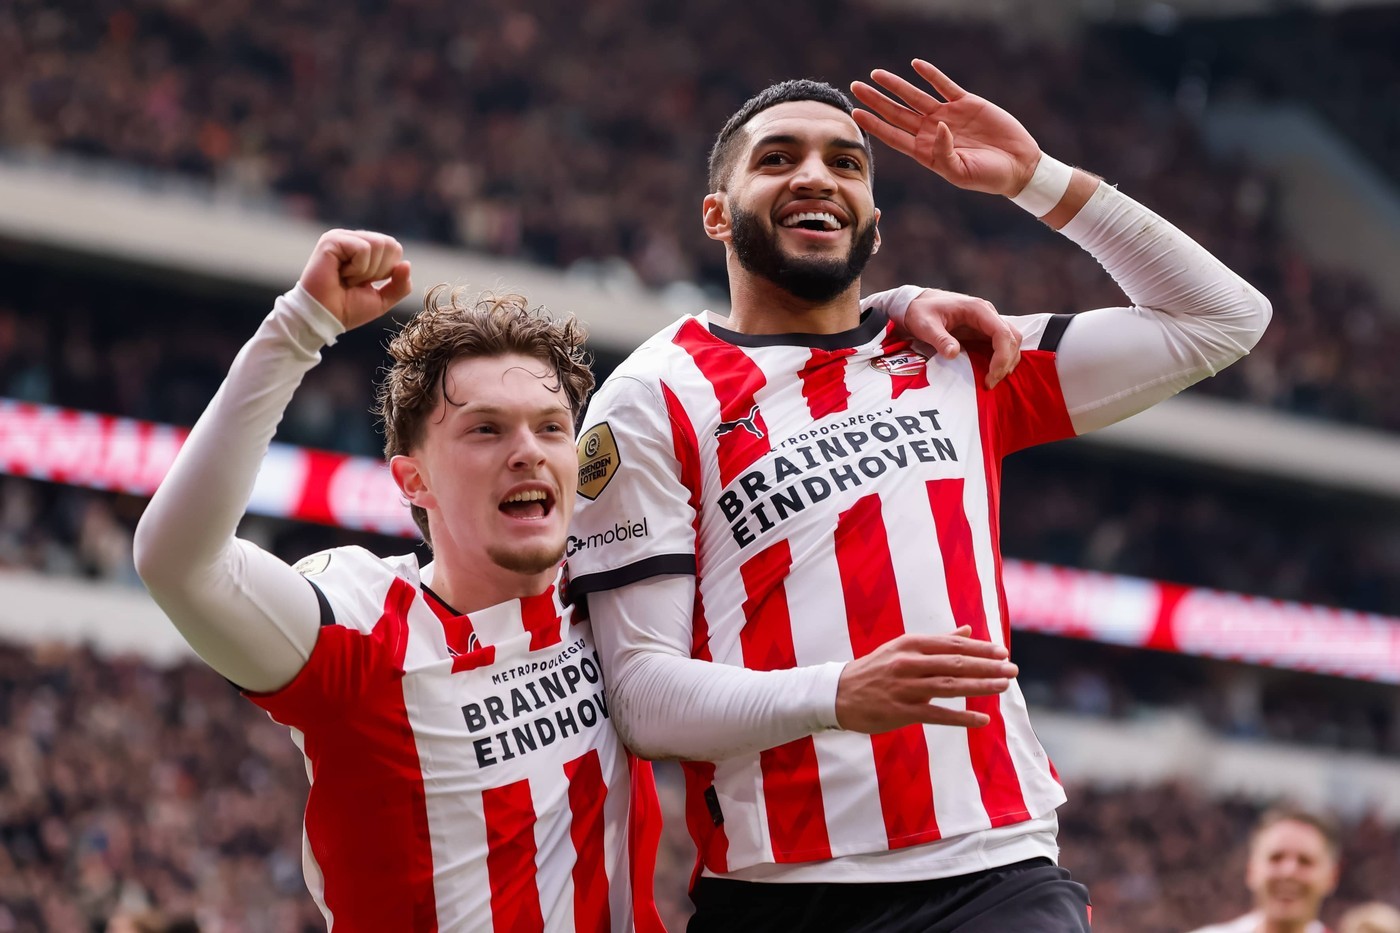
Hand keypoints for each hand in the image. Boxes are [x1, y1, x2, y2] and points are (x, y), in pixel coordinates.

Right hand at [298, 229, 412, 329]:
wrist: (323, 318)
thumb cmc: (347, 309)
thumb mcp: (382, 299)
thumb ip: (400, 285)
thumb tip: (407, 264)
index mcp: (363, 248)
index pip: (394, 248)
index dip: (387, 271)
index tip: (365, 283)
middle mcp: (352, 239)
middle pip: (390, 244)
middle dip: (378, 271)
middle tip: (356, 281)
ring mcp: (341, 237)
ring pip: (378, 244)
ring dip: (366, 271)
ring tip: (347, 278)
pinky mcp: (331, 240)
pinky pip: (363, 249)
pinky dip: (357, 269)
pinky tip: (340, 274)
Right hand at [835, 627, 1017, 732]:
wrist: (837, 694)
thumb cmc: (874, 670)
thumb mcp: (902, 648)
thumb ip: (937, 641)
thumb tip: (967, 630)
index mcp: (910, 644)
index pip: (952, 645)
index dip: (980, 649)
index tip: (1003, 652)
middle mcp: (909, 663)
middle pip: (955, 664)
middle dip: (987, 666)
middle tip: (1012, 670)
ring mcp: (904, 687)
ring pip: (949, 686)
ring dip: (980, 687)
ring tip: (1003, 688)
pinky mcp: (901, 711)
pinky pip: (937, 714)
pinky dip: (961, 717)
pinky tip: (982, 719)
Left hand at [850, 60, 1041, 197]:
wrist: (1017, 165)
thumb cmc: (988, 177)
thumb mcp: (962, 173)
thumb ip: (944, 154)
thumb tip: (935, 127)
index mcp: (926, 152)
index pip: (893, 136)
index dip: (874, 124)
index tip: (855, 113)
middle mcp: (931, 132)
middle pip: (897, 113)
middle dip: (876, 100)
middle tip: (855, 87)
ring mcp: (947, 115)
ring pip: (915, 96)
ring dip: (896, 85)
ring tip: (876, 74)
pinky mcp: (965, 103)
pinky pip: (943, 85)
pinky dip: (930, 75)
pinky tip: (915, 66)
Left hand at [902, 289, 1021, 388]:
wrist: (917, 304)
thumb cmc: (920, 312)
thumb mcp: (925, 325)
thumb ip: (940, 339)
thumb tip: (953, 354)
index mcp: (977, 309)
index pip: (1002, 332)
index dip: (1002, 356)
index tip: (991, 375)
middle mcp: (987, 313)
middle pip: (1013, 337)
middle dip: (1006, 362)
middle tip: (990, 383)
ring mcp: (987, 322)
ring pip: (1011, 341)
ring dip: (1007, 362)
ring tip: (991, 381)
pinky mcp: (984, 330)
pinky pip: (1002, 344)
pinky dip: (1002, 359)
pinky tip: (991, 373)